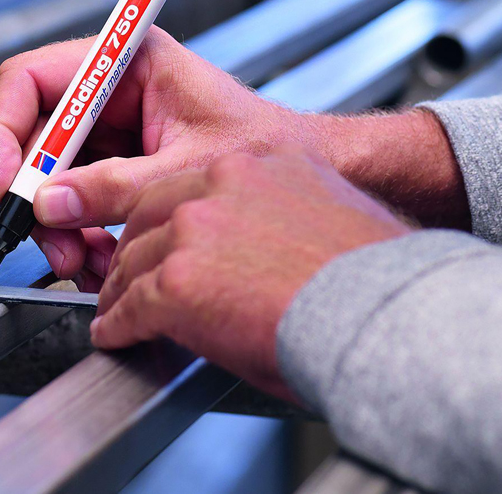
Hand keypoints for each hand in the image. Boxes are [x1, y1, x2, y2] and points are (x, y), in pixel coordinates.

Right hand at [0, 28, 308, 282]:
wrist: (309, 173)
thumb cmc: (268, 146)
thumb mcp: (185, 169)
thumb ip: (114, 186)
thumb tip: (50, 203)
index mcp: (128, 61)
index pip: (32, 80)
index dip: (4, 130)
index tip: (8, 182)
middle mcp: (111, 91)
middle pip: (35, 136)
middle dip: (35, 194)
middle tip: (46, 236)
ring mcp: (112, 129)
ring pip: (51, 175)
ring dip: (57, 224)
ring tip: (80, 261)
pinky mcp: (118, 164)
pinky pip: (77, 198)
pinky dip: (80, 233)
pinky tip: (99, 259)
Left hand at [90, 144, 411, 400]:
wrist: (385, 316)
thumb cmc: (373, 279)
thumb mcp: (326, 216)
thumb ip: (277, 217)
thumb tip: (258, 249)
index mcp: (258, 166)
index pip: (187, 186)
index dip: (165, 220)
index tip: (159, 239)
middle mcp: (219, 187)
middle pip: (148, 216)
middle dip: (133, 250)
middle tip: (127, 276)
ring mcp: (193, 233)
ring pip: (133, 262)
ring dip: (119, 291)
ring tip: (116, 310)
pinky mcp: (177, 284)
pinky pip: (130, 307)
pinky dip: (118, 326)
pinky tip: (116, 336)